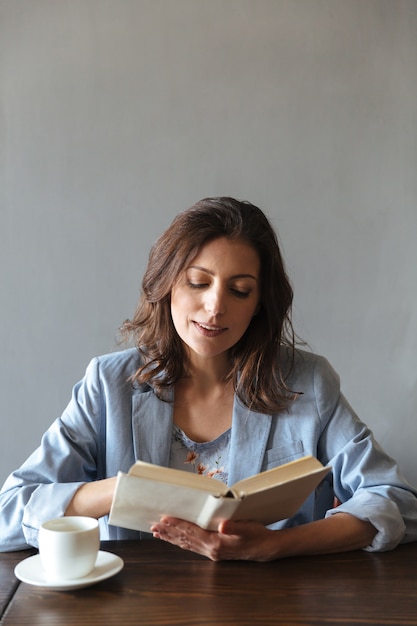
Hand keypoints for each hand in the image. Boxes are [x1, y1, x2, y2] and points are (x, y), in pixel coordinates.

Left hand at [150, 517, 275, 560]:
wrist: (265, 549)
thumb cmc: (257, 535)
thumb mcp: (248, 528)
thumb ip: (234, 527)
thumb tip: (222, 526)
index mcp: (216, 543)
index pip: (191, 532)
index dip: (177, 525)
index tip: (164, 519)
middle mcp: (211, 550)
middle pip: (185, 540)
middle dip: (169, 532)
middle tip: (153, 526)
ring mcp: (211, 553)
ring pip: (187, 545)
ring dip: (172, 538)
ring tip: (158, 533)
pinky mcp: (214, 551)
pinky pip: (193, 547)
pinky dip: (182, 542)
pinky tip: (176, 540)